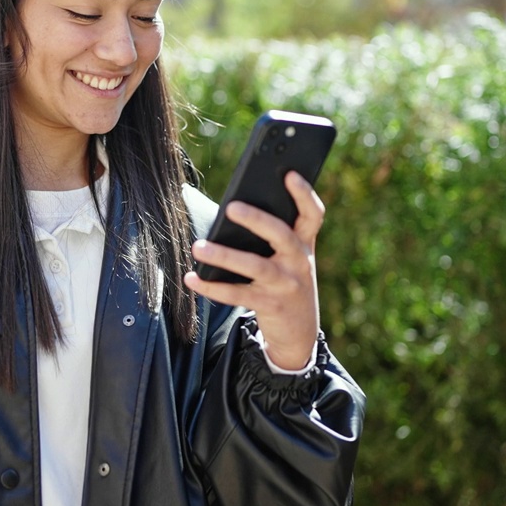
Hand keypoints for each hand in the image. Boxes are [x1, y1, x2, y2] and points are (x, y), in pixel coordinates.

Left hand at [184, 171, 322, 370]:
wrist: (299, 331)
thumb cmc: (286, 280)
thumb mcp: (290, 258)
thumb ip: (273, 235)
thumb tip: (232, 211)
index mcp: (305, 243)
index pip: (313, 214)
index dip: (304, 194)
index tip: (289, 174)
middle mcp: (299, 261)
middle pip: (281, 235)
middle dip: (257, 220)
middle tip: (231, 207)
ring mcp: (286, 284)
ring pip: (255, 266)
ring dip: (224, 256)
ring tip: (198, 247)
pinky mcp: (269, 305)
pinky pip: (237, 294)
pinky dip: (212, 286)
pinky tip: (192, 278)